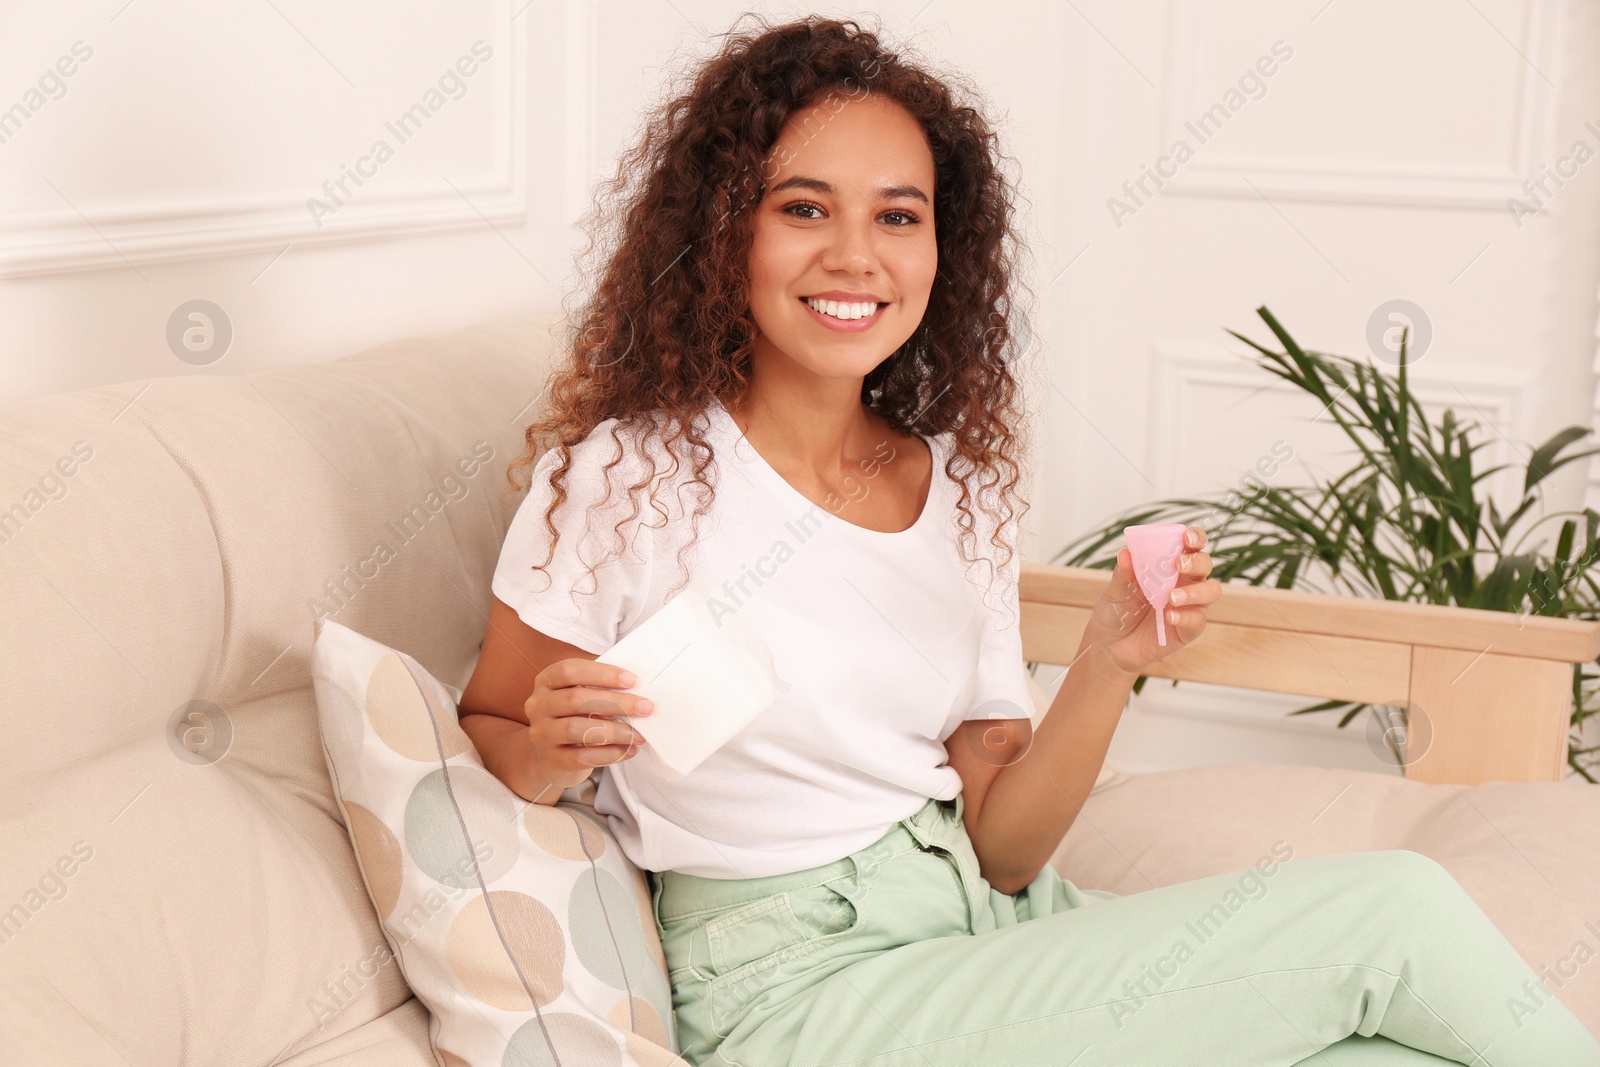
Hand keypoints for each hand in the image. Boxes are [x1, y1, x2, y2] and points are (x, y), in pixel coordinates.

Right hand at [524, 659, 654, 795]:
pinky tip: (629, 750)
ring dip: (614, 731)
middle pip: (576, 700)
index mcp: (546, 682)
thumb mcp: (581, 697)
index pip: (570, 670)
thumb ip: (601, 689)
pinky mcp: (551, 759)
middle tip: (645, 708)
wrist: (552, 758)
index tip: (633, 680)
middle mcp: (538, 705)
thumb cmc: (575, 718)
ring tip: (638, 734)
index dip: (602, 674)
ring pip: (577, 729)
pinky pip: (581, 757)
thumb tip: (638, 689)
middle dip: (616, 703)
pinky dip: (609, 754)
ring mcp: (541, 733)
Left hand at [1081, 525, 1219, 677]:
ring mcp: (1190, 605)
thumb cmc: (1116, 611)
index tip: (1187, 537)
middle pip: (1205, 564)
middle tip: (1178, 565)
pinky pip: (1197, 620)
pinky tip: (1169, 616)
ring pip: (1211, 591)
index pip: (1191, 546)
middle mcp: (1185, 582)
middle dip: (1196, 561)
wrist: (1111, 645)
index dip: (1195, 537)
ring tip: (1171, 597)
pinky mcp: (1189, 628)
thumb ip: (1123, 574)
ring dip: (1195, 591)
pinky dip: (1185, 616)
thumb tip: (1125, 552)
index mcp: (1170, 565)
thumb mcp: (1116, 591)